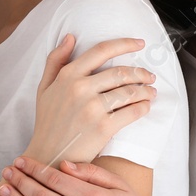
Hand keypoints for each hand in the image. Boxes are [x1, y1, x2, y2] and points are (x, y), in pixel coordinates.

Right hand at [26, 35, 157, 165]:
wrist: (49, 157)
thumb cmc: (48, 123)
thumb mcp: (44, 88)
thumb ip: (55, 61)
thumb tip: (70, 37)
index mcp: (67, 76)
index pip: (101, 50)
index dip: (124, 44)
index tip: (140, 43)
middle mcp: (79, 88)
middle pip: (120, 72)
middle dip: (141, 72)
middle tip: (150, 76)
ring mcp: (92, 108)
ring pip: (129, 91)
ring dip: (145, 90)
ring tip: (151, 92)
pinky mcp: (103, 127)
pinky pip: (132, 111)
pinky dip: (143, 107)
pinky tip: (145, 106)